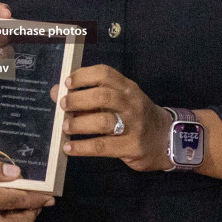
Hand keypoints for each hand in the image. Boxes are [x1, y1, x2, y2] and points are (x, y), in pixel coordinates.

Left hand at [55, 64, 173, 171]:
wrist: (166, 139)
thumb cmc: (134, 117)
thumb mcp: (117, 101)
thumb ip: (88, 96)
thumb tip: (56, 93)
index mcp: (127, 88)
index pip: (105, 74)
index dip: (84, 76)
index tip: (67, 83)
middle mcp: (132, 103)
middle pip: (103, 96)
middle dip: (78, 100)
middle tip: (63, 105)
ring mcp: (134, 125)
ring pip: (103, 121)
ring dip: (79, 124)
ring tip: (65, 127)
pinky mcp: (132, 146)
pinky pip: (103, 146)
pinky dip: (82, 147)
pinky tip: (69, 147)